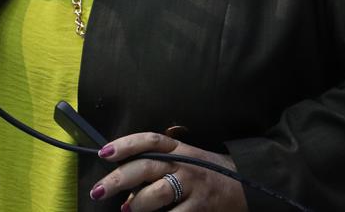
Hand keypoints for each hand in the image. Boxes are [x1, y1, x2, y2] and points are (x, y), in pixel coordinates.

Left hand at [90, 132, 247, 210]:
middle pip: (147, 166)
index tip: (104, 153)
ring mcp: (194, 186)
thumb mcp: (184, 160)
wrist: (246, 185)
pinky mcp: (202, 208)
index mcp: (178, 149)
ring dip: (138, 203)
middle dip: (118, 179)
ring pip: (159, 193)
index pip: (149, 140)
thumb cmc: (206, 173)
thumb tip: (123, 186)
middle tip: (97, 191)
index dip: (125, 144)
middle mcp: (185, 164)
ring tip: (126, 210)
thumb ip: (157, 167)